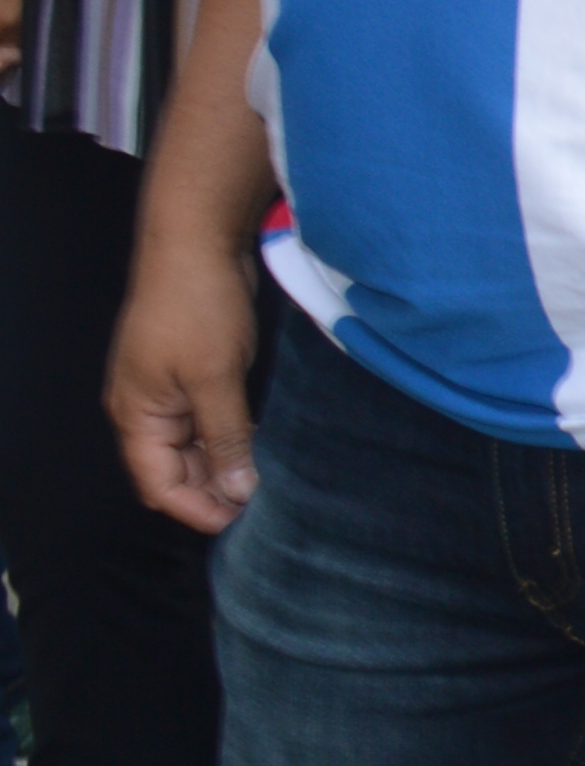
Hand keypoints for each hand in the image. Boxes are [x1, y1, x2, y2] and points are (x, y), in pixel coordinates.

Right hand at [107, 232, 261, 532]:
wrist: (197, 243)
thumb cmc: (196, 306)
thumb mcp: (215, 378)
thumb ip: (225, 437)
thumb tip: (237, 489)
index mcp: (137, 416)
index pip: (158, 484)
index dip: (194, 508)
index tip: (238, 521)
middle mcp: (145, 408)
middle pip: (172, 470)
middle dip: (210, 491)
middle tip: (260, 506)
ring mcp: (168, 390)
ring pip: (191, 446)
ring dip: (222, 464)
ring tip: (265, 482)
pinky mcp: (192, 372)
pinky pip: (205, 419)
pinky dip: (227, 436)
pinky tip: (259, 445)